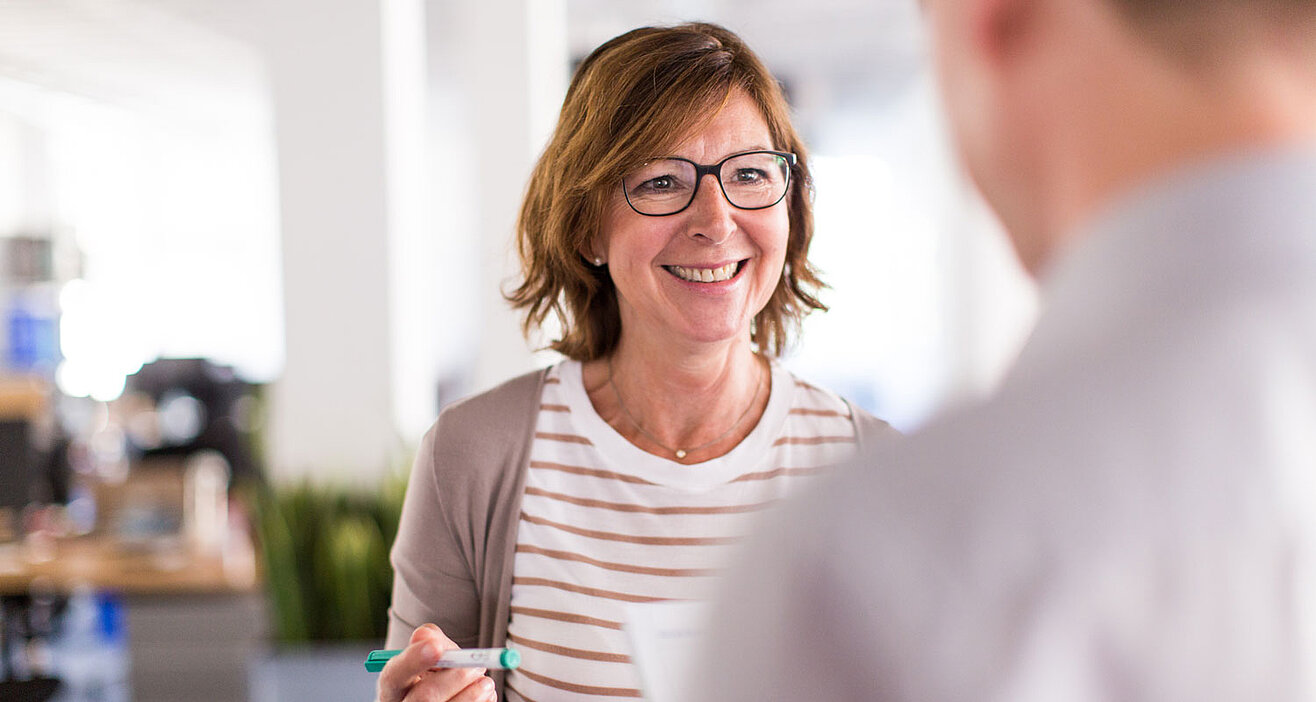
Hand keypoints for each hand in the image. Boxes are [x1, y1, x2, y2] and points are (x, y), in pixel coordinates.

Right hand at [377, 624, 495, 701]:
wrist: (450, 696)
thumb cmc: (437, 674)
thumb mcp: (430, 653)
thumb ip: (430, 640)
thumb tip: (425, 637)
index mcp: (394, 687)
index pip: (394, 675)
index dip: (413, 661)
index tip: (435, 647)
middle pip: (425, 698)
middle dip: (456, 678)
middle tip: (477, 667)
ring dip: (475, 694)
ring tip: (485, 683)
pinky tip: (483, 696)